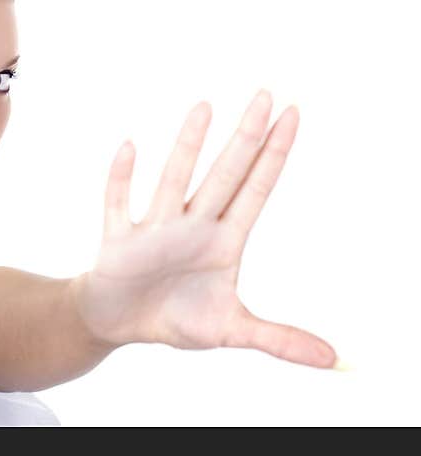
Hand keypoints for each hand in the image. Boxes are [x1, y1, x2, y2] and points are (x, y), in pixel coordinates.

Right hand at [74, 90, 336, 367]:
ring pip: (174, 181)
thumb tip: (337, 360)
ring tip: (205, 107)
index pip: (255, 191)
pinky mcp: (119, 242)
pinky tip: (131, 148)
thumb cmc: (174, 317)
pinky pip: (119, 204)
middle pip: (224, 176)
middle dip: (245, 139)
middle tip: (265, 95)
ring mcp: (155, 231)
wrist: (117, 323)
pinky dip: (121, 179)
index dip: (274, 155)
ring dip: (188, 147)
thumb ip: (280, 339)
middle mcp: (192, 227)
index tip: (292, 114)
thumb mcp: (230, 331)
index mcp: (222, 242)